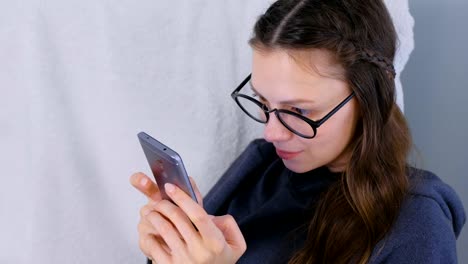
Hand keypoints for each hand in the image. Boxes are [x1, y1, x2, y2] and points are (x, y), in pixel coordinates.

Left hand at [130, 173, 246, 263]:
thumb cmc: (221, 260)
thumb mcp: (236, 243)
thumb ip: (228, 223)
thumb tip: (209, 214)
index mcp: (215, 242)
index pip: (198, 215)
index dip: (183, 198)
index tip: (171, 187)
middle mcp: (199, 251)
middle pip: (178, 219)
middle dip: (165, 204)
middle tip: (159, 199)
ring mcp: (183, 260)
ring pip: (164, 230)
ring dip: (154, 216)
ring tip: (152, 211)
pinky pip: (154, 246)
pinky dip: (149, 234)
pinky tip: (150, 230)